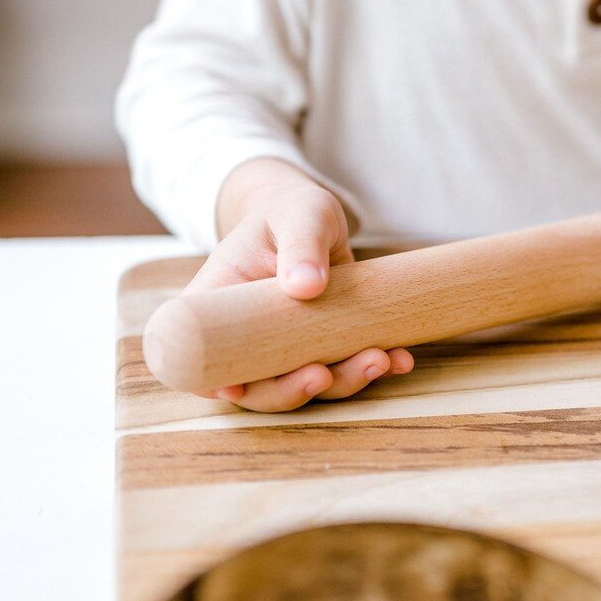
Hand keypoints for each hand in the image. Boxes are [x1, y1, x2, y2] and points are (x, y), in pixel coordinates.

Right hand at [187, 158, 413, 409]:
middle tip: (325, 375)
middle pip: (257, 384)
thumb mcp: (298, 214)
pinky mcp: (319, 347)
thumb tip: (306, 286)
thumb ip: (300, 243)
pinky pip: (340, 369)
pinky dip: (371, 369)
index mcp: (219, 304)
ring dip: (342, 382)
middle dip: (291, 390)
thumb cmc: (291, 210)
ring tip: (381, 359)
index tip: (237, 388)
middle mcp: (247, 336)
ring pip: (304, 384)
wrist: (314, 219)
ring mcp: (284, 347)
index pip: (200, 353)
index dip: (212, 379)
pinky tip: (400, 359)